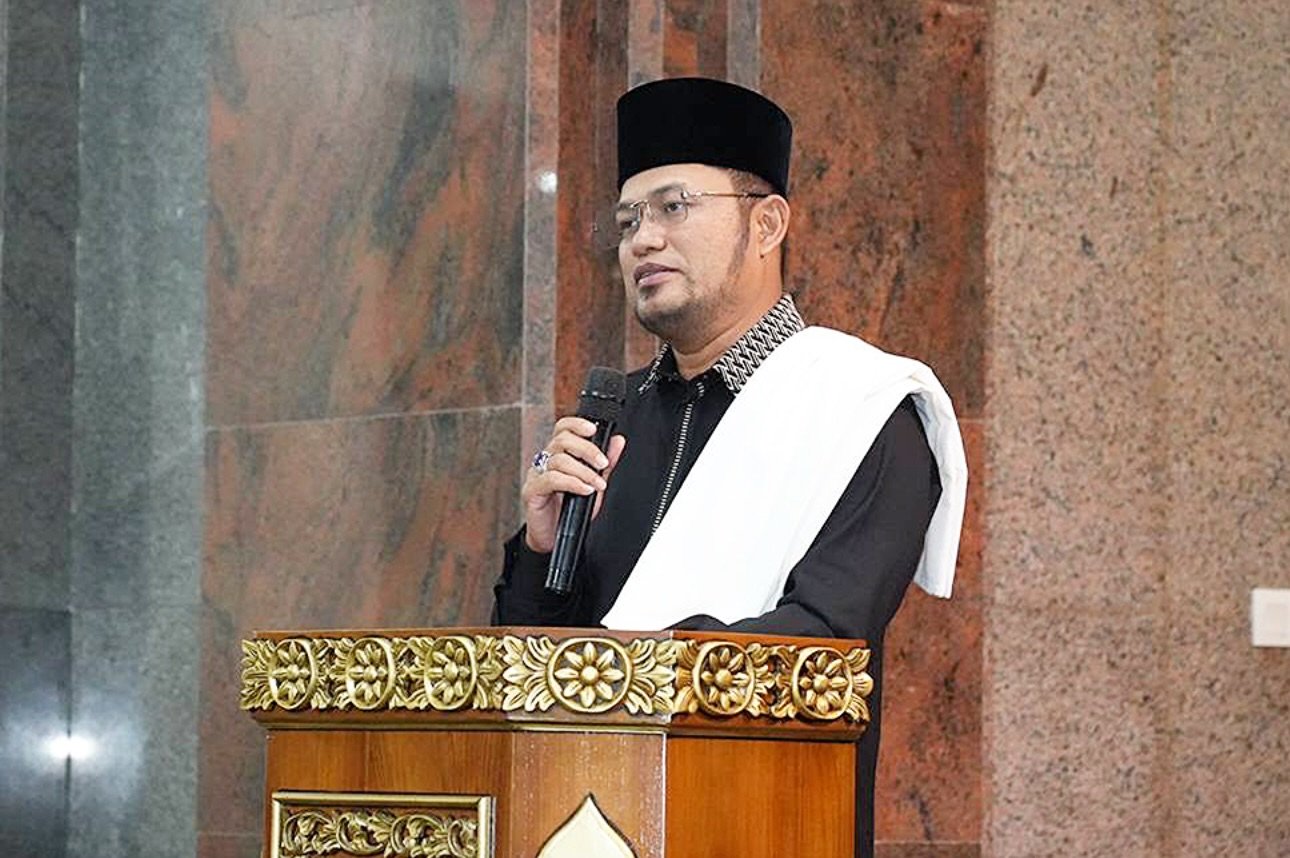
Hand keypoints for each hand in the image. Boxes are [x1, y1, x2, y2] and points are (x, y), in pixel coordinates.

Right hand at [523, 417, 626, 553]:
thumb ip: (606, 463)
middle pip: (562, 440)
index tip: (593, 429)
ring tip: (597, 484)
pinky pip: (551, 479)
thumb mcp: (595, 484)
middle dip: (587, 449)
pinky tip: (584, 490)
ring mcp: (537, 475)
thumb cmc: (572, 511)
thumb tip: (617, 441)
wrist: (556, 538)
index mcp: (559, 454)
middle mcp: (546, 461)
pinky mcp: (532, 491)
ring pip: (559, 460)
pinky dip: (572, 483)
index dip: (576, 424)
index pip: (563, 428)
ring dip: (583, 471)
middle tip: (603, 464)